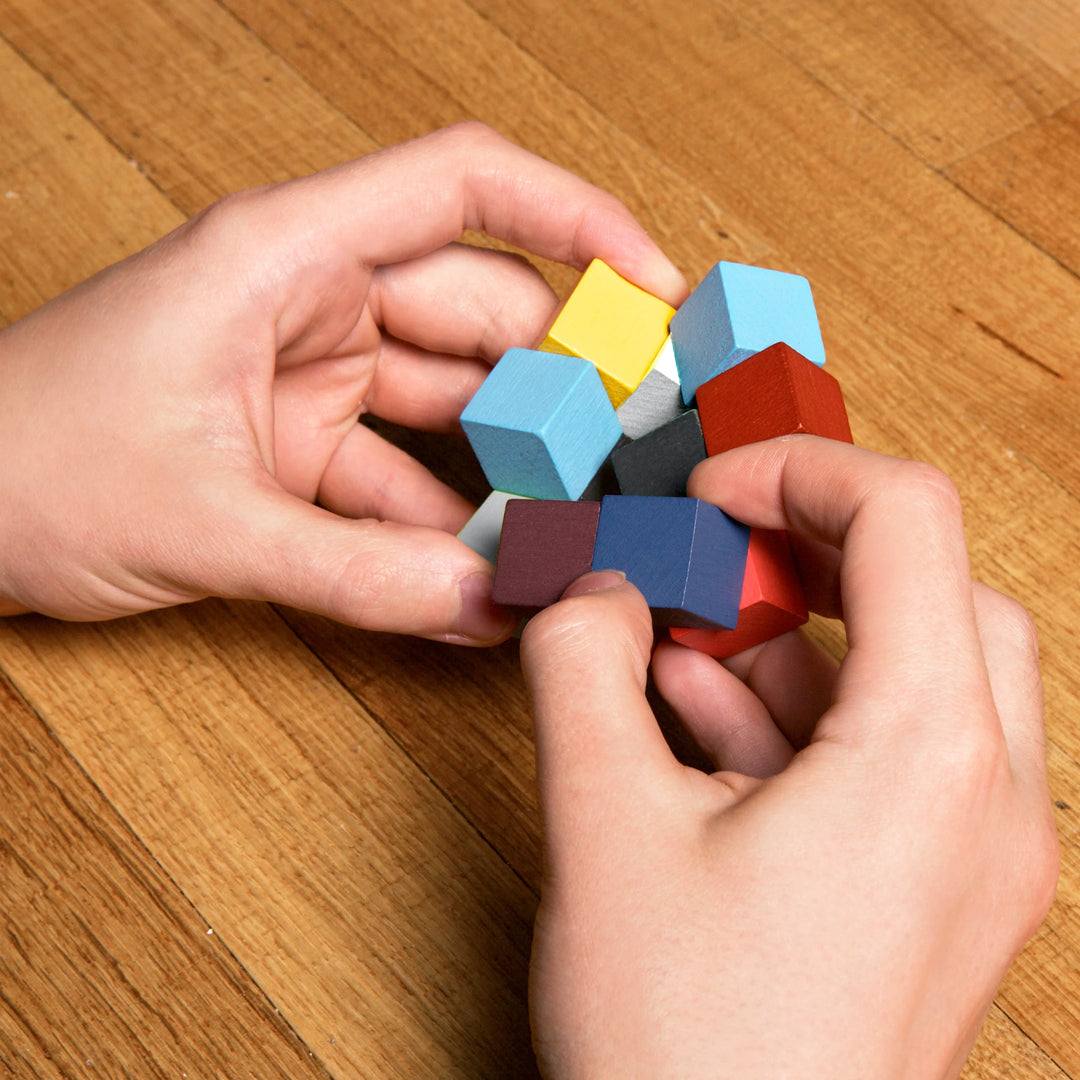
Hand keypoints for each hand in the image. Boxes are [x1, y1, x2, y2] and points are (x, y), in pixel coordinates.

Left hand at [0, 123, 686, 639]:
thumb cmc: (20, 462)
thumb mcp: (206, 520)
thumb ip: (358, 571)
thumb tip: (487, 605)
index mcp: (285, 256)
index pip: (461, 186)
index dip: (575, 219)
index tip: (653, 290)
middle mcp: (311, 301)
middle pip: (480, 315)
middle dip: (562, 384)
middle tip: (636, 455)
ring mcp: (311, 376)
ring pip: (451, 406)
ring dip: (511, 472)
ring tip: (575, 533)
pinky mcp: (300, 445)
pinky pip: (402, 480)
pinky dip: (444, 530)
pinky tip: (484, 583)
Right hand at [522, 436, 1056, 1078]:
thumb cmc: (688, 1053)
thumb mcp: (602, 827)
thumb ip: (579, 666)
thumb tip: (588, 589)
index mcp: (931, 756)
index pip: (905, 518)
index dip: (795, 470)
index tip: (707, 491)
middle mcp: (991, 799)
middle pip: (933, 585)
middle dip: (812, 544)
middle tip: (715, 546)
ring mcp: (977, 853)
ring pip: (916, 669)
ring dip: (799, 631)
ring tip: (682, 634)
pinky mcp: (939, 892)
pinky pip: (891, 752)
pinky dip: (804, 709)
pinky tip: (701, 712)